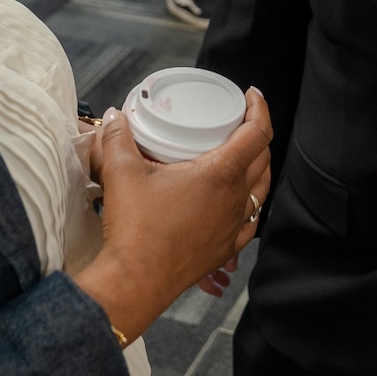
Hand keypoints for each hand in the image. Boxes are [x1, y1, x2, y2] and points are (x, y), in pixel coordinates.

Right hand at [73, 88, 272, 341]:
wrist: (135, 280)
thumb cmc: (135, 227)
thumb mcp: (122, 173)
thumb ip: (117, 138)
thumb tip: (113, 116)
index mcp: (221, 174)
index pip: (257, 133)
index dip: (260, 108)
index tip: (252, 95)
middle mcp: (235, 199)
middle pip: (263, 158)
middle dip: (257, 134)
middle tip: (239, 122)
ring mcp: (234, 226)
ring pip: (262, 189)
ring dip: (258, 168)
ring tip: (241, 157)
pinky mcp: (226, 248)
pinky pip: (251, 221)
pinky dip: (251, 203)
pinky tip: (239, 202)